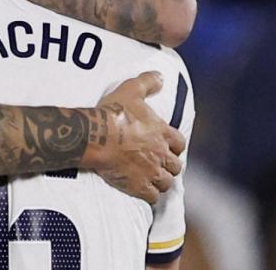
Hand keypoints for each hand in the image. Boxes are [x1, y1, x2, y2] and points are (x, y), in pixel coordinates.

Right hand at [84, 72, 184, 203]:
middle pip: (176, 166)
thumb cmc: (113, 113)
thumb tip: (161, 77)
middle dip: (169, 166)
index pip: (179, 144)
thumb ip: (148, 82)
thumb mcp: (131, 90)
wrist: (96, 136)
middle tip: (159, 165)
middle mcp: (161, 153)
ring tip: (152, 180)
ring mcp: (151, 172)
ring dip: (161, 181)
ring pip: (166, 183)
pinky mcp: (139, 186)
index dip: (174, 146)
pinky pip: (153, 197)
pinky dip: (150, 195)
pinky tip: (142, 191)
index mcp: (163, 132)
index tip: (167, 147)